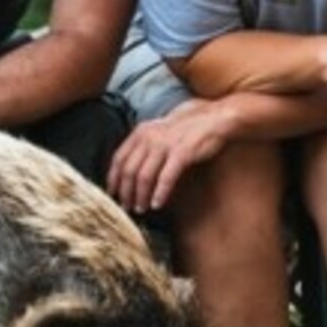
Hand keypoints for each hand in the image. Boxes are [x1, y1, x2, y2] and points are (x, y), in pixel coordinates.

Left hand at [107, 98, 232, 212]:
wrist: (214, 118)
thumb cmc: (187, 127)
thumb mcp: (159, 131)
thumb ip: (144, 145)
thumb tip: (130, 169)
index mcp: (141, 132)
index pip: (118, 158)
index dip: (113, 179)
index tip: (112, 193)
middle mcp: (149, 137)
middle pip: (129, 170)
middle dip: (125, 192)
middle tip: (127, 206)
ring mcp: (165, 144)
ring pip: (144, 176)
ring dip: (141, 196)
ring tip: (141, 208)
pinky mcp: (182, 153)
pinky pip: (166, 177)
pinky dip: (160, 193)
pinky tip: (158, 203)